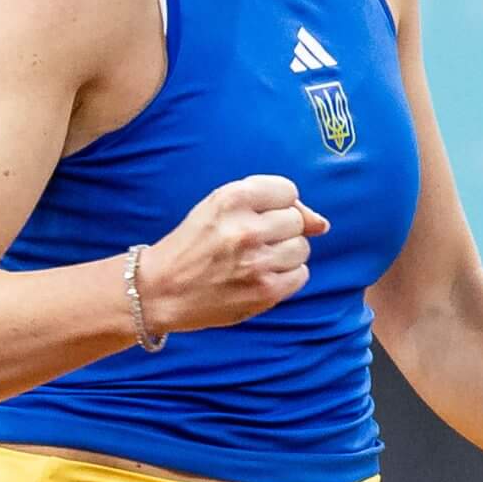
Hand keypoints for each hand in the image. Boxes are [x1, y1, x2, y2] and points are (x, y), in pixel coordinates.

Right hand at [140, 175, 330, 333]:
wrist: (160, 290)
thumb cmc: (193, 245)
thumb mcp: (219, 208)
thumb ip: (272, 205)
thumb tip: (322, 224)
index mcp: (231, 199)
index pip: (288, 190)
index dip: (277, 204)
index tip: (258, 216)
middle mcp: (245, 228)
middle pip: (297, 221)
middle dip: (281, 230)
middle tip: (251, 242)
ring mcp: (257, 262)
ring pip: (302, 249)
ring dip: (285, 255)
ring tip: (254, 261)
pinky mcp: (264, 291)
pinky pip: (301, 275)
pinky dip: (286, 277)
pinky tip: (260, 277)